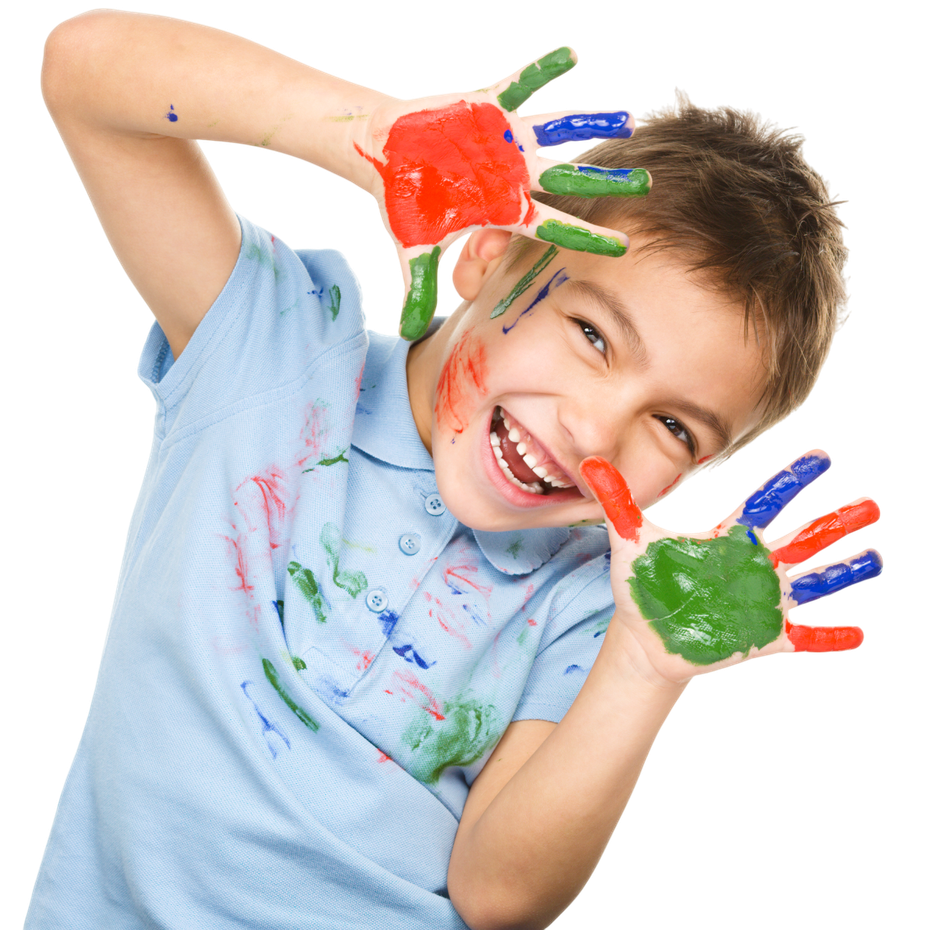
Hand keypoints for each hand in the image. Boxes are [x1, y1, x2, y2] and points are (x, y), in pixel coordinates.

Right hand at [356, 47, 649, 339]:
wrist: (389, 154)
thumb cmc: (406, 202)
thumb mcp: (412, 248)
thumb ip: (418, 288)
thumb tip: (411, 331)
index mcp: (502, 209)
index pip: (553, 227)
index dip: (587, 238)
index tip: (623, 247)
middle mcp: (513, 176)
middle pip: (568, 182)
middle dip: (604, 185)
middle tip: (646, 185)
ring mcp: (506, 141)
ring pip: (557, 132)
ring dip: (591, 125)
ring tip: (629, 120)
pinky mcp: (489, 107)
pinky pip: (522, 84)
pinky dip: (543, 69)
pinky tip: (572, 55)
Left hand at [579, 450, 882, 684]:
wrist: (644, 638)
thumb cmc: (642, 585)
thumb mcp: (629, 542)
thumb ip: (616, 502)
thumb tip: (589, 460)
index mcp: (729, 539)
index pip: (766, 503)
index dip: (791, 481)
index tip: (821, 457)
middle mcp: (754, 565)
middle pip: (803, 538)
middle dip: (837, 521)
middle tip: (872, 504)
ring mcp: (763, 600)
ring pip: (814, 583)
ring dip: (845, 572)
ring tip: (876, 558)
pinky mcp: (764, 637)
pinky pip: (805, 638)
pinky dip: (830, 637)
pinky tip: (858, 634)